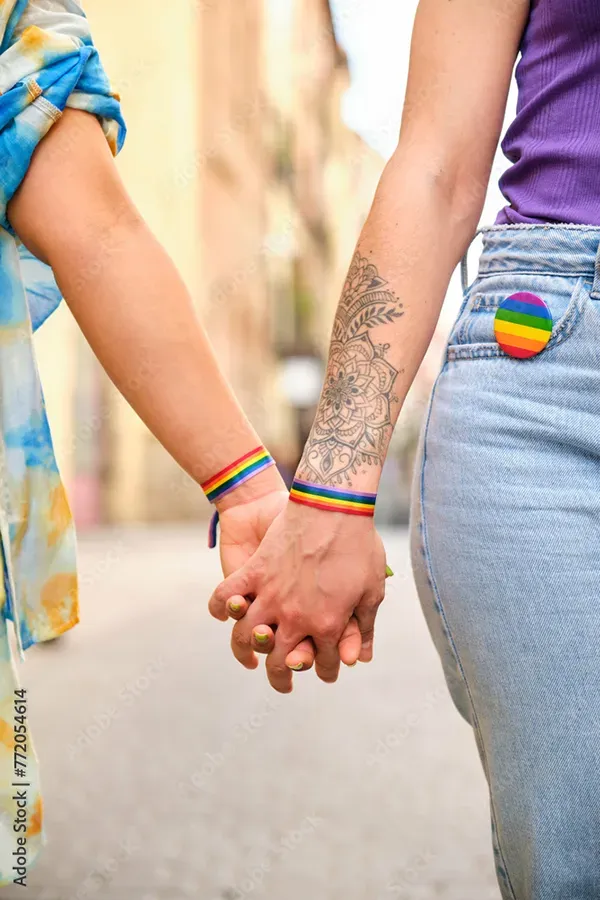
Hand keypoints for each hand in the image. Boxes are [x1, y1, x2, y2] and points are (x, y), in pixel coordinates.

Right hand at [209, 501, 387, 692]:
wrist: (332, 504)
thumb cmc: (358, 544)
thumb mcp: (372, 589)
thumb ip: (363, 626)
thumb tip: (361, 657)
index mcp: (327, 624)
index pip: (322, 662)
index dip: (325, 671)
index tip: (326, 673)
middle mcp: (294, 617)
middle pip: (281, 661)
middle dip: (283, 679)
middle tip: (284, 685)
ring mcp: (270, 596)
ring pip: (248, 638)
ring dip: (246, 653)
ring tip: (249, 661)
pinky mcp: (253, 573)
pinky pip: (226, 597)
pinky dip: (221, 608)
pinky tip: (225, 616)